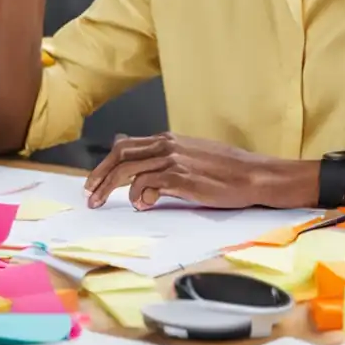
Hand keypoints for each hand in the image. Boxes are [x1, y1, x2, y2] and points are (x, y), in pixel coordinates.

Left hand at [83, 132, 314, 210]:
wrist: (254, 175)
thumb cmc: (227, 170)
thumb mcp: (192, 156)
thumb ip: (166, 158)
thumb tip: (142, 163)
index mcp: (168, 140)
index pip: (124, 146)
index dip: (104, 164)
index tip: (93, 182)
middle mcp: (167, 146)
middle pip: (119, 156)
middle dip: (99, 176)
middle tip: (90, 196)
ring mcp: (174, 160)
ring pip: (128, 170)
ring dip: (110, 188)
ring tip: (103, 203)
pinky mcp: (182, 177)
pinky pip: (148, 184)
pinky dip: (138, 194)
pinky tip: (141, 204)